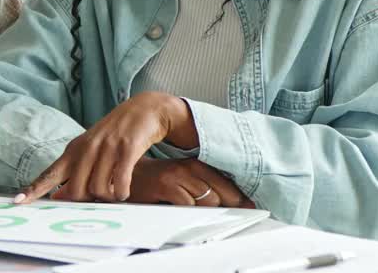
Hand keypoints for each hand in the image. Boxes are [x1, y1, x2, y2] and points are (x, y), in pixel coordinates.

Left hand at [17, 91, 194, 203]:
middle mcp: (87, 148)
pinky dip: (121, 193)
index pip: (50, 174)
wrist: (144, 110)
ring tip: (116, 193)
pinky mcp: (126, 149)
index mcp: (74, 149)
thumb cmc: (115, 134)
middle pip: (76, 191)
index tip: (17, 202)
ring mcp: (106, 148)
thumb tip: (56, 196)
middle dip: (87, 201)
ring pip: (97, 190)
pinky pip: (119, 184)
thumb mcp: (90, 149)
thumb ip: (74, 171)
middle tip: (99, 199)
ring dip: (108, 198)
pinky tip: (124, 191)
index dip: (34, 189)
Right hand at [125, 158, 250, 207]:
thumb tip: (235, 202)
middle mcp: (189, 167)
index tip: (250, 207)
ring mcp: (178, 175)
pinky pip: (187, 205)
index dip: (239, 197)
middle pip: (220, 193)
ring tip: (191, 208)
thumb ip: (204, 187)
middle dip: (223, 207)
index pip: (227, 181)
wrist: (128, 175)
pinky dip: (187, 212)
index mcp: (197, 164)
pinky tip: (178, 209)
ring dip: (204, 211)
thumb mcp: (183, 179)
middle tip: (220, 213)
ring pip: (206, 200)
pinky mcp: (165, 184)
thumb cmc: (158, 180)